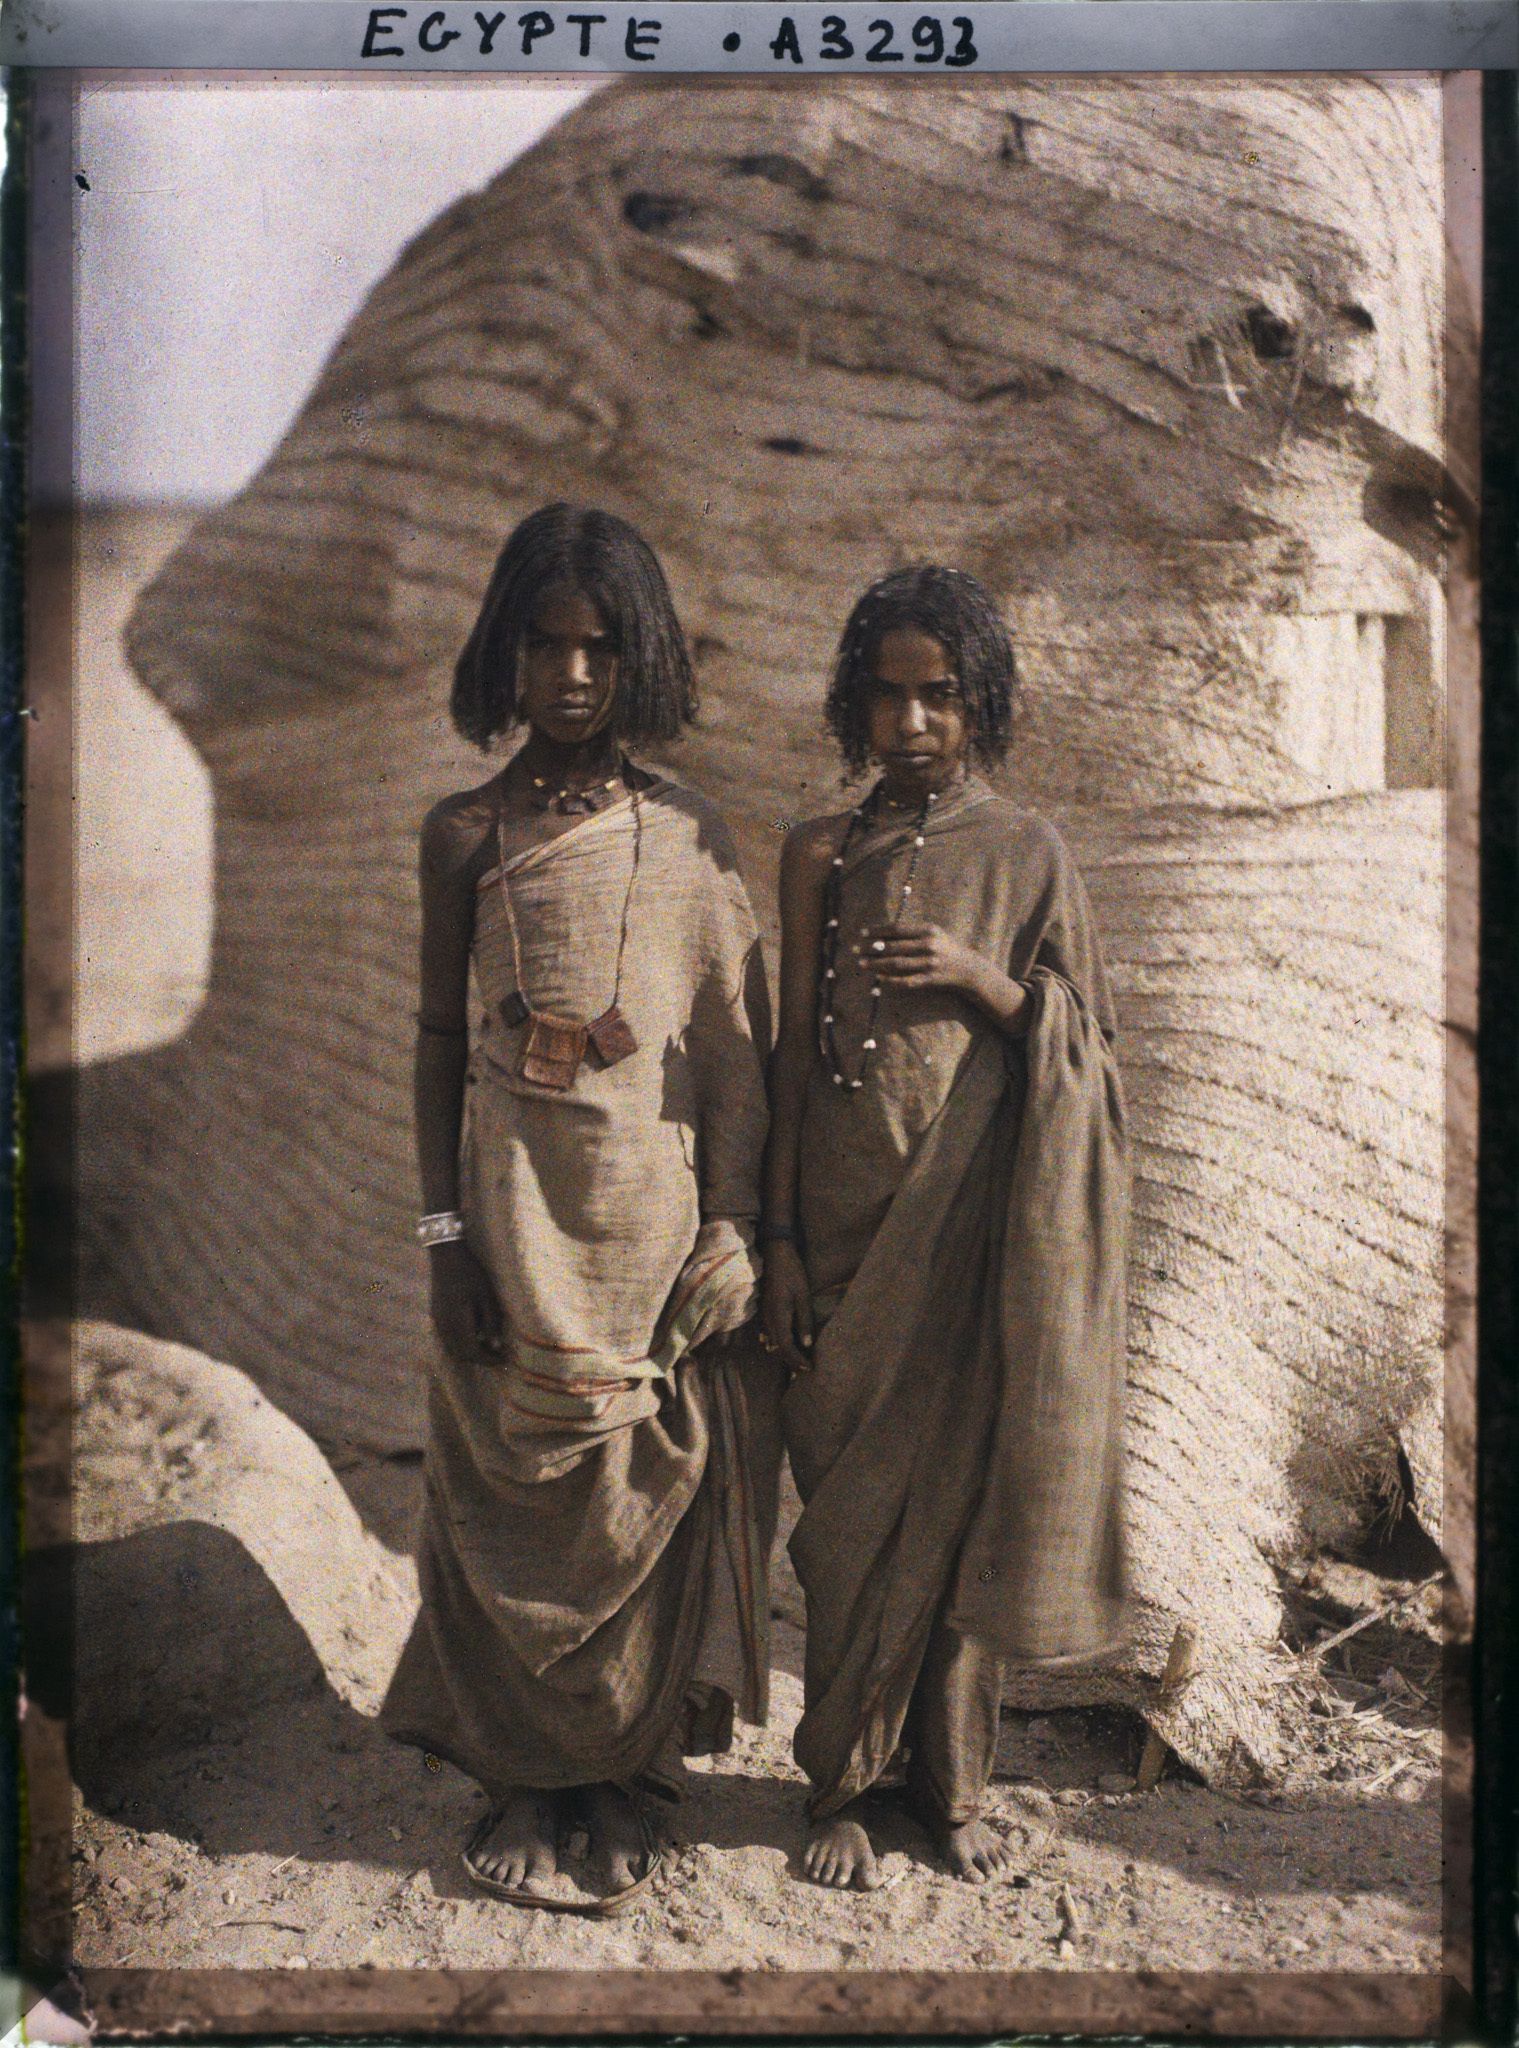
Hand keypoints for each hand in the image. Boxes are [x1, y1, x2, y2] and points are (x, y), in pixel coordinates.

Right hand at [428, 1240, 506, 1364]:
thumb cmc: (471, 1273)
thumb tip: (496, 1346)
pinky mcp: (435, 1314)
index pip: (472, 1352)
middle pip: (461, 1354)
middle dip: (480, 1358)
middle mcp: (443, 1326)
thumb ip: (491, 1322)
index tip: (504, 1360)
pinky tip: (473, 1334)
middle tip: (498, 1354)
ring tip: (487, 1345)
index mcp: (457, 1323)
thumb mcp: (487, 1296)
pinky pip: (447, 1338)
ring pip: (452, 1348)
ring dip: (469, 1352)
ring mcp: (437, 1321)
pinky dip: (460, 1343)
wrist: (446, 1255)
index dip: (489, 1360)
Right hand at [760, 1239, 814, 1375]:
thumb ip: (804, 1321)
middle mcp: (768, 1319)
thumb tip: (806, 1345)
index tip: (809, 1368)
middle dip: (791, 1361)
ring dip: (784, 1353)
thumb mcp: (803, 1296)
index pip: (785, 1346)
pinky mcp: (765, 1311)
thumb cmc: (792, 1273)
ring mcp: (764, 1315)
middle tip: (805, 1370)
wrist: (775, 1255)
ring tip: (798, 1361)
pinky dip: (778, 1342)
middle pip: (777, 1348)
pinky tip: (785, 1345)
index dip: (796, 1360)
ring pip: (772, 1342)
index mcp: (778, 1316)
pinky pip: (769, 1333)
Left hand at [857, 921, 984, 994]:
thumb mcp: (933, 933)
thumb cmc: (945, 947)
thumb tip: (881, 934)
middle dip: (871, 948)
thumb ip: (911, 932)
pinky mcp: (929, 979)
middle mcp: (928, 946)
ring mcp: (928, 964)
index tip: (862, 933)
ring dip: (876, 964)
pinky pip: (905, 981)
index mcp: (928, 931)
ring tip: (861, 963)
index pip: (896, 930)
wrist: (967, 968)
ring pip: (896, 965)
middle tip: (855, 949)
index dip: (877, 931)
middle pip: (893, 947)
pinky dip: (890, 980)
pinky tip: (878, 978)